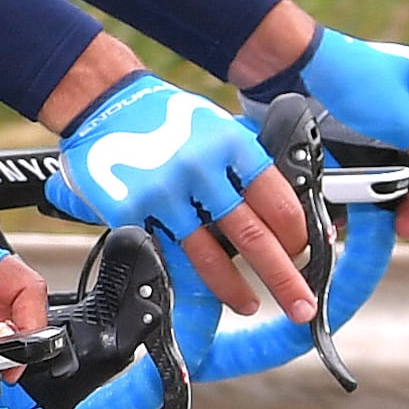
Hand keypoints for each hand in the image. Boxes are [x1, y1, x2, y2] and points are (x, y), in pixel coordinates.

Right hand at [43, 72, 317, 325]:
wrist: (105, 103)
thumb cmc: (165, 116)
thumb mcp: (217, 126)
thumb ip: (245, 165)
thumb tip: (280, 211)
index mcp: (230, 143)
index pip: (277, 201)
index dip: (296, 235)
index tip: (302, 252)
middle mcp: (200, 168)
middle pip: (252, 235)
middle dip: (283, 277)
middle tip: (301, 305)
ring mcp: (164, 192)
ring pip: (208, 255)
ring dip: (234, 287)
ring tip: (250, 304)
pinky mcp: (131, 211)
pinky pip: (168, 252)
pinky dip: (188, 275)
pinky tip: (202, 289)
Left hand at [240, 11, 408, 229]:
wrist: (287, 66)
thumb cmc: (352, 77)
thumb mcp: (405, 123)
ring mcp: (382, 120)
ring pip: (403, 167)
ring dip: (403, 198)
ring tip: (401, 225)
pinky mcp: (354, 133)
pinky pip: (372, 167)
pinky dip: (375, 189)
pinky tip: (374, 211)